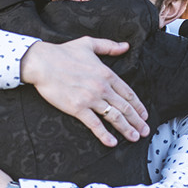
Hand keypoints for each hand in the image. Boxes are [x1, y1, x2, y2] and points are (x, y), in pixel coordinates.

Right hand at [19, 38, 148, 147]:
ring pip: (114, 117)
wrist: (42, 62)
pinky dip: (105, 135)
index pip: (128, 93)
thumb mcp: (89, 44)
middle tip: (145, 131)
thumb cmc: (63, 52)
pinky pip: (95, 124)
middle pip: (125, 107)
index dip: (138, 106)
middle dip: (137, 121)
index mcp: (107, 74)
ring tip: (134, 137)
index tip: (144, 115)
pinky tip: (112, 143)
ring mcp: (90, 99)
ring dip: (126, 129)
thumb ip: (109, 46)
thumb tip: (125, 46)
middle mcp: (102, 88)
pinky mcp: (77, 108)